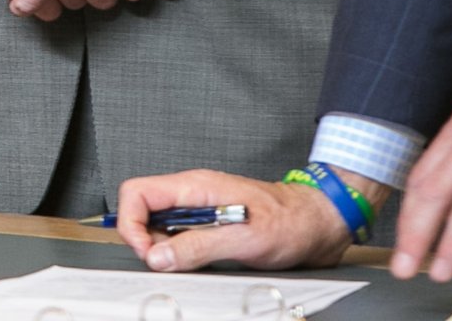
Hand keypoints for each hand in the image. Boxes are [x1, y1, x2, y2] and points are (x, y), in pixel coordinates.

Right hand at [114, 168, 358, 272]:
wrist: (319, 224)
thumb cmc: (290, 222)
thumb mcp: (243, 238)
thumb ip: (197, 246)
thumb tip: (157, 256)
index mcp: (194, 187)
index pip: (137, 193)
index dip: (131, 224)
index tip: (148, 253)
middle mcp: (193, 196)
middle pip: (144, 212)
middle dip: (148, 242)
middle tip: (169, 264)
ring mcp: (200, 210)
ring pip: (161, 229)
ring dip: (169, 251)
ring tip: (196, 263)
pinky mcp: (210, 226)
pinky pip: (182, 239)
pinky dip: (184, 255)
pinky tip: (205, 263)